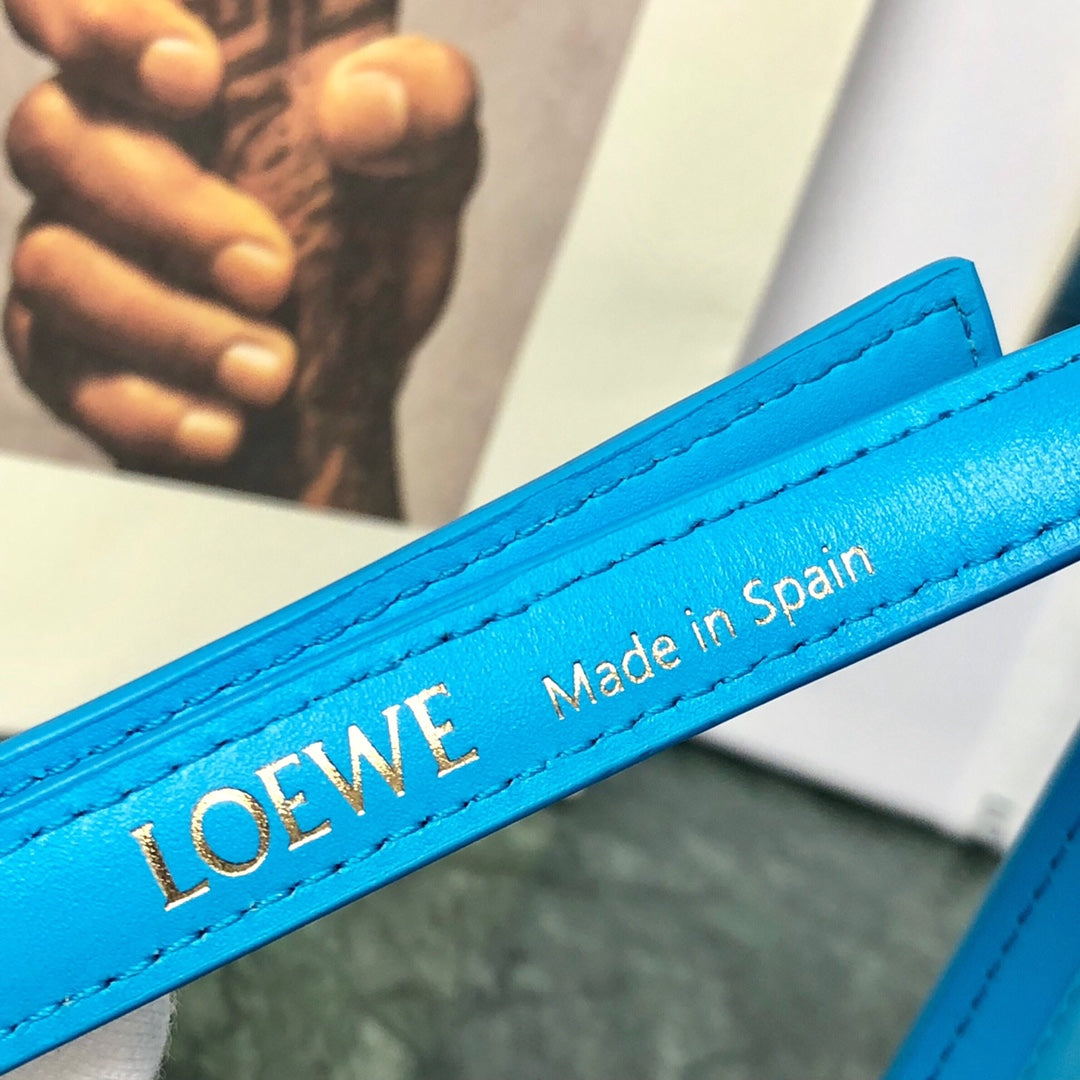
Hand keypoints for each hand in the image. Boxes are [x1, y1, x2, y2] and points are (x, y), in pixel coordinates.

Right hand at [4, 0, 479, 514]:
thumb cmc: (372, 248)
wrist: (346, 381)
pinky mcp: (67, 352)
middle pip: (54, 136)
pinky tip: (222, 428)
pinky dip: (149, 409)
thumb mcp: (429, 170)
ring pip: (53, 263)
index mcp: (170, 76)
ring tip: (273, 373)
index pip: (68, 1)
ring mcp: (73, 253)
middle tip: (274, 273)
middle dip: (171, 213)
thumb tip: (365, 103)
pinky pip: (65, 374)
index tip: (194, 75)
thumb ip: (425, 108)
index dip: (90, 14)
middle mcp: (101, 151)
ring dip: (171, 328)